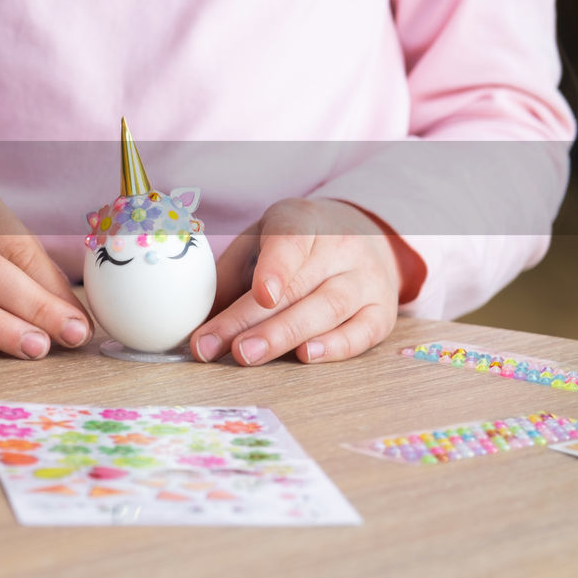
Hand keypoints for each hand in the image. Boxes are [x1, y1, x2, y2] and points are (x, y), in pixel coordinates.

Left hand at [189, 198, 423, 364]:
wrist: (358, 237)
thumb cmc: (291, 246)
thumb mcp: (256, 242)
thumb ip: (229, 275)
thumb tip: (196, 321)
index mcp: (302, 220)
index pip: (290, 240)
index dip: (275, 268)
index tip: (260, 295)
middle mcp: (342, 247)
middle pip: (298, 286)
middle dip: (253, 320)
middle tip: (220, 346)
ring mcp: (367, 278)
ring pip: (328, 308)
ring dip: (285, 336)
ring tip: (247, 355)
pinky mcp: (382, 311)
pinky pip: (362, 332)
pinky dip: (335, 347)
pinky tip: (305, 357)